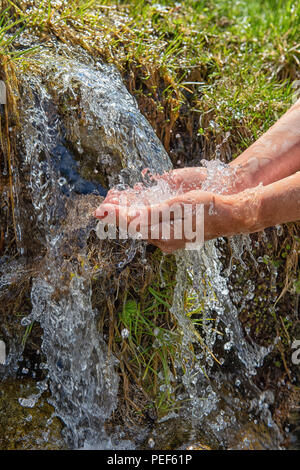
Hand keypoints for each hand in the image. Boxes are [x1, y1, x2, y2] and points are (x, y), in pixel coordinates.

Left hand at [94, 188, 253, 252]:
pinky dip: (141, 216)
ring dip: (127, 215)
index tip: (99, 209)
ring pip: (142, 227)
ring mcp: (169, 238)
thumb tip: (131, 219)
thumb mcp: (180, 207)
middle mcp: (164, 240)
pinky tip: (135, 209)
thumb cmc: (207, 208)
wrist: (229, 215)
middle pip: (134, 228)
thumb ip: (154, 214)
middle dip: (117, 216)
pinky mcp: (175, 234)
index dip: (114, 216)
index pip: (132, 226)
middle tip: (100, 208)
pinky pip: (152, 226)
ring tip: (112, 204)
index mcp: (163, 235)